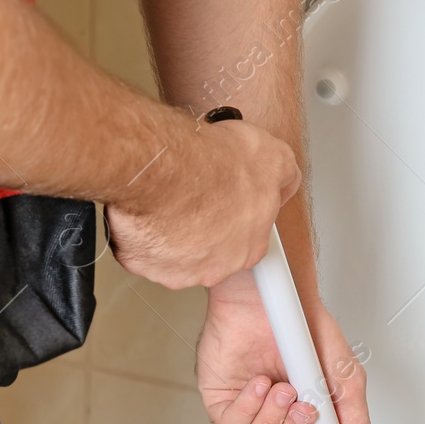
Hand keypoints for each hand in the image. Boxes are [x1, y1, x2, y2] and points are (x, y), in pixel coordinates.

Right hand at [106, 118, 300, 289]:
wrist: (166, 170)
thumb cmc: (214, 164)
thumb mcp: (270, 155)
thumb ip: (281, 174)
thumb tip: (284, 178)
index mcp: (250, 246)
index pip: (245, 239)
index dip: (232, 214)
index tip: (222, 198)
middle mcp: (218, 265)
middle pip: (210, 249)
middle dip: (201, 225)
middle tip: (192, 194)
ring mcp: (179, 267)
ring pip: (173, 250)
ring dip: (169, 229)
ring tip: (166, 197)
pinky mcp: (143, 262)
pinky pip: (140, 248)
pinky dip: (140, 230)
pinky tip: (145, 207)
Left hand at [197, 270, 370, 423]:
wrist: (270, 298)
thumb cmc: (303, 328)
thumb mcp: (344, 376)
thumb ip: (354, 419)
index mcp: (306, 418)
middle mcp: (277, 418)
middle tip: (307, 411)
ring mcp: (250, 411)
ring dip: (275, 417)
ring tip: (284, 387)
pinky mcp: (223, 401)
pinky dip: (250, 406)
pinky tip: (260, 383)